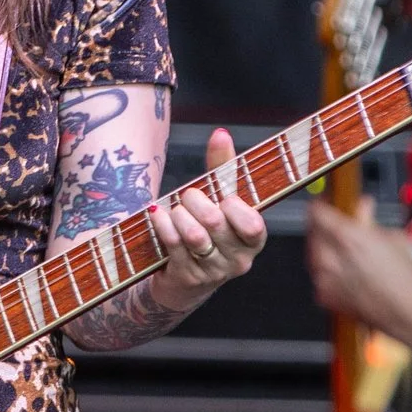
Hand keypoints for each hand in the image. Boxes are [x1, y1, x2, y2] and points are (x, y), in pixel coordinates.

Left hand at [143, 127, 267, 310]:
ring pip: (194, 236)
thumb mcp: (220, 200)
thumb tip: (220, 133)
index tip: (220, 195)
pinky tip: (157, 215)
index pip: (252, 223)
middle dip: (195, 200)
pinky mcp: (187, 277)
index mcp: (254, 239)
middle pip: (216, 222)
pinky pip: (173, 245)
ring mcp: (213, 272)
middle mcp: (239, 260)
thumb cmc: (207, 229)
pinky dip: (162, 225)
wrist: (184, 278)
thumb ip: (222, 168)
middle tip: (187, 195)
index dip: (232, 205)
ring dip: (179, 214)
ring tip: (174, 209)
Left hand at [305, 201, 411, 352]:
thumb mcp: (393, 238)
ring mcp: (323, 278)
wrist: (407, 315)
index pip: (316, 211)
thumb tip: (362, 208)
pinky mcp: (323, 296)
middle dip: (325, 226)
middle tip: (341, 225)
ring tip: (347, 251)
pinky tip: (347, 272)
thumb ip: (369, 220)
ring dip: (326, 248)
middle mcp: (329, 258)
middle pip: (312, 231)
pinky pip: (319, 275)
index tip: (329, 202)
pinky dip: (329, 271)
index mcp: (346, 238)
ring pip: (313, 254)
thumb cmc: (405, 281)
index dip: (323, 203)